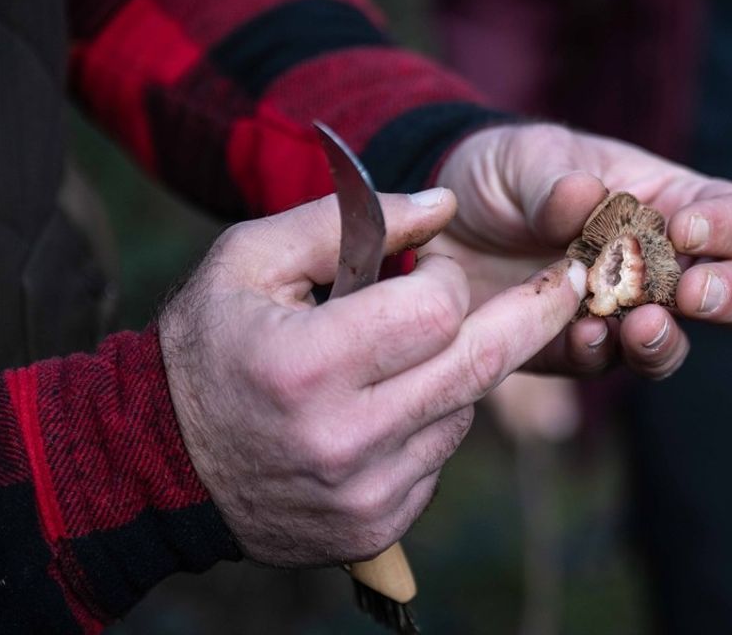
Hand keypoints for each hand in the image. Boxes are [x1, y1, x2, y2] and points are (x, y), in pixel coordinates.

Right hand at [160, 188, 585, 565]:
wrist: (158, 464)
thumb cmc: (207, 347)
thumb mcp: (251, 260)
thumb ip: (348, 221)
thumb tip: (447, 205)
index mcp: (307, 366)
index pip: (435, 312)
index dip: (445, 279)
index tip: (429, 268)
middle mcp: (343, 440)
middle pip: (477, 367)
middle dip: (533, 315)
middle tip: (573, 280)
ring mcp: (365, 493)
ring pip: (462, 410)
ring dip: (457, 369)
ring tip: (404, 352)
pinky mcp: (377, 527)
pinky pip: (439, 457)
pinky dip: (432, 420)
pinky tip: (387, 406)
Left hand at [436, 124, 731, 379]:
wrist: (439, 222)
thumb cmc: (501, 172)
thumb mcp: (525, 155)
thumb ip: (554, 178)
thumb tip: (583, 200)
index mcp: (671, 202)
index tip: (687, 230)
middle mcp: (660, 264)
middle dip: (728, 296)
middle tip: (691, 293)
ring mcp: (622, 312)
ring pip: (676, 342)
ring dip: (667, 339)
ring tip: (639, 326)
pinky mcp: (576, 349)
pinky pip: (606, 363)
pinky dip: (601, 353)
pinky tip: (582, 334)